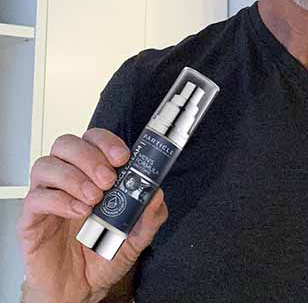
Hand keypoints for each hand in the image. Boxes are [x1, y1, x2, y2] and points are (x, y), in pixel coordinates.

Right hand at [17, 128, 168, 302]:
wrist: (82, 290)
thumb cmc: (104, 255)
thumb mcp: (138, 236)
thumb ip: (150, 215)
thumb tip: (156, 193)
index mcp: (92, 174)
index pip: (92, 139)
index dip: (106, 142)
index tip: (122, 157)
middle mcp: (67, 180)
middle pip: (66, 144)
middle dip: (90, 156)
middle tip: (107, 180)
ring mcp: (47, 198)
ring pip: (46, 165)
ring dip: (73, 177)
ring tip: (94, 199)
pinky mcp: (31, 220)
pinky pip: (35, 198)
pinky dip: (59, 201)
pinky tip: (78, 212)